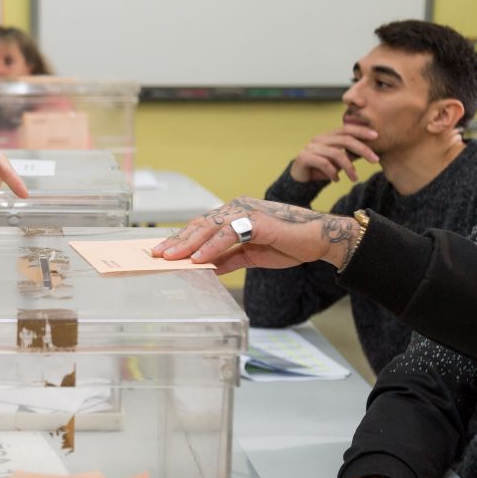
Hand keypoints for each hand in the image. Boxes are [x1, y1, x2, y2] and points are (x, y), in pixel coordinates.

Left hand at [150, 196, 358, 273]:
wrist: (319, 240)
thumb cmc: (287, 244)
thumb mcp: (250, 255)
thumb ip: (227, 259)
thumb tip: (205, 268)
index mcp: (234, 215)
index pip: (201, 227)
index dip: (181, 239)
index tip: (163, 252)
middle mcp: (237, 209)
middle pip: (200, 225)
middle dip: (177, 241)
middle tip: (157, 255)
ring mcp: (247, 212)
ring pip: (210, 227)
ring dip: (189, 244)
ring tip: (172, 258)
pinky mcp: (258, 220)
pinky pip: (229, 234)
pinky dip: (212, 247)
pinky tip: (199, 258)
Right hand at [290, 125, 378, 182]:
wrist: (299, 180)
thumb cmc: (321, 170)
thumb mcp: (338, 162)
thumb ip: (350, 155)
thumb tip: (370, 152)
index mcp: (327, 136)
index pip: (346, 129)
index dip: (361, 131)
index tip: (376, 136)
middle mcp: (319, 139)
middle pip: (345, 140)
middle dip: (362, 149)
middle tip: (375, 160)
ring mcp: (310, 147)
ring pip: (336, 154)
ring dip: (348, 167)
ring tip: (354, 178)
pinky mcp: (304, 157)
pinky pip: (324, 163)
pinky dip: (333, 173)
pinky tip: (336, 180)